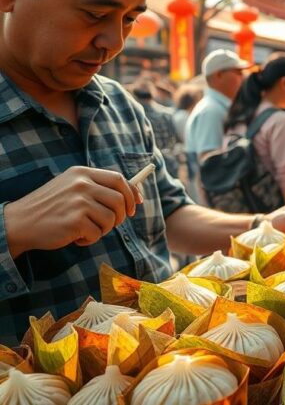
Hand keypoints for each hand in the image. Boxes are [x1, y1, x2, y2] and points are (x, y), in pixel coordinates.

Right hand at [4, 166, 141, 257]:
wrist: (19, 222)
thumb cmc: (50, 207)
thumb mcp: (71, 188)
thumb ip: (97, 188)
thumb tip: (134, 195)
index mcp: (82, 173)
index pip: (118, 179)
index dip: (131, 193)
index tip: (135, 205)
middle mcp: (82, 184)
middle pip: (120, 200)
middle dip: (121, 216)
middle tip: (112, 224)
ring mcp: (79, 202)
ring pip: (111, 219)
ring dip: (103, 229)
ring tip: (86, 230)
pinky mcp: (75, 220)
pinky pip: (98, 234)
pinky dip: (90, 240)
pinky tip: (75, 237)